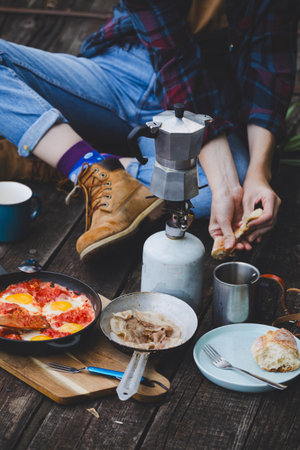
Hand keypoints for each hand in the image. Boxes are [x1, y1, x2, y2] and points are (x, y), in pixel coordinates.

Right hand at [198, 134, 243, 250]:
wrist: (228, 190)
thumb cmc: (220, 202)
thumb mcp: (223, 220)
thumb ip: (227, 234)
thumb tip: (228, 248)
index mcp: (216, 231)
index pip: (221, 244)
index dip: (228, 248)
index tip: (235, 251)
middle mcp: (224, 230)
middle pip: (231, 242)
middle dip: (238, 245)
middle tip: (244, 247)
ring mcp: (233, 226)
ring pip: (239, 237)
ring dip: (244, 240)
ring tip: (249, 244)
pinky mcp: (240, 222)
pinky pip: (245, 230)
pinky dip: (247, 233)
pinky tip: (251, 235)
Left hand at [239, 175, 280, 246]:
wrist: (257, 180)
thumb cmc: (250, 187)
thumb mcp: (246, 199)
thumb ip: (247, 212)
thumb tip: (244, 226)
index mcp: (271, 198)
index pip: (268, 215)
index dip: (258, 223)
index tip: (247, 227)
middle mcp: (276, 204)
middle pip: (271, 222)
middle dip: (259, 230)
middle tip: (248, 237)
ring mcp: (276, 208)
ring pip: (270, 224)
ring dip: (260, 232)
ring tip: (249, 238)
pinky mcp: (272, 211)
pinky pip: (268, 223)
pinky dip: (261, 229)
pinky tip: (254, 235)